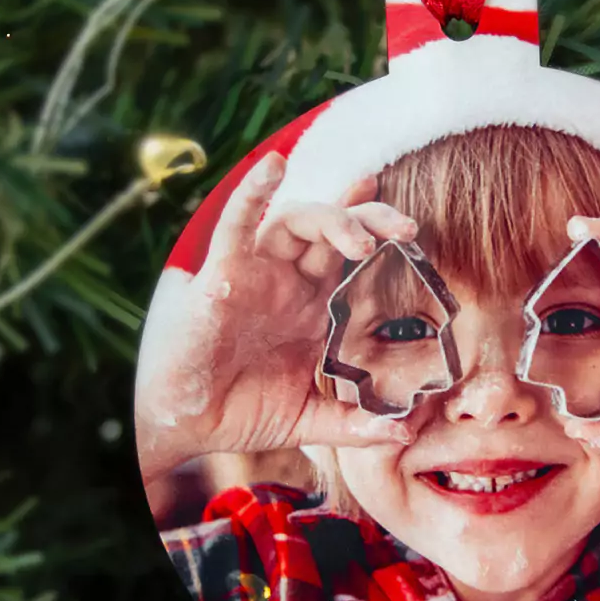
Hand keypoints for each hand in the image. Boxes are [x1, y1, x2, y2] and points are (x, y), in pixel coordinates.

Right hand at [135, 152, 419, 485]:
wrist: (184, 430)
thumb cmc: (240, 415)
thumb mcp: (310, 420)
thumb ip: (355, 424)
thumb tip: (405, 434)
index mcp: (311, 308)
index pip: (352, 259)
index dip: (381, 235)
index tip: (415, 230)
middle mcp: (287, 283)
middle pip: (334, 231)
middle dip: (372, 220)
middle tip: (408, 229)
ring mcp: (256, 275)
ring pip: (296, 222)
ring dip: (332, 219)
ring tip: (361, 240)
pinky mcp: (221, 276)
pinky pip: (236, 225)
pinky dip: (254, 192)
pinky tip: (274, 166)